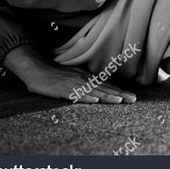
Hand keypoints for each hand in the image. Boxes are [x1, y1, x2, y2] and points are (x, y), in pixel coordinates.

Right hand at [4, 45, 135, 103]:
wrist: (36, 67)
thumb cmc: (54, 74)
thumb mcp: (73, 76)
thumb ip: (85, 82)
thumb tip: (98, 89)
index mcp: (86, 78)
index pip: (106, 86)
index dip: (120, 91)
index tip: (132, 97)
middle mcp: (83, 80)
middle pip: (104, 88)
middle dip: (120, 95)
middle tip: (133, 100)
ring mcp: (73, 84)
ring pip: (94, 91)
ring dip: (107, 96)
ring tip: (120, 101)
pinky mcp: (62, 89)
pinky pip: (75, 94)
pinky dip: (86, 97)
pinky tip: (94, 100)